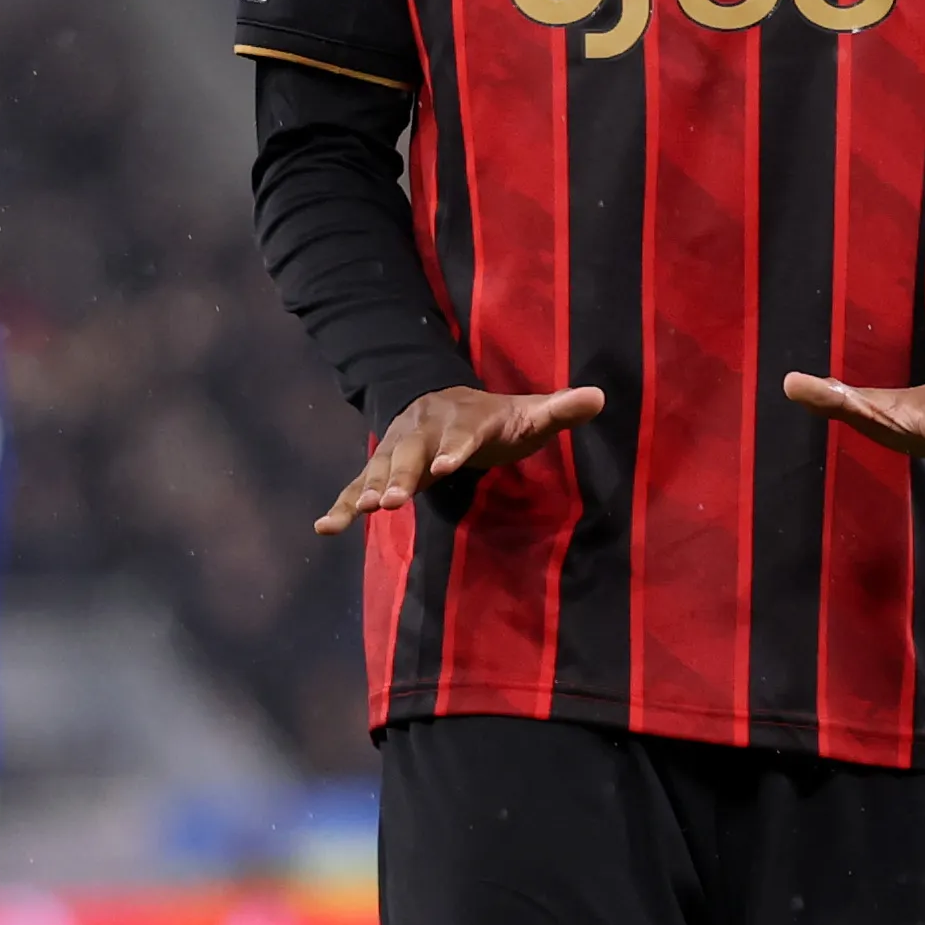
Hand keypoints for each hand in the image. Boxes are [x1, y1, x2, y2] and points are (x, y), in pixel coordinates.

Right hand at [318, 382, 606, 533]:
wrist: (446, 401)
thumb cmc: (496, 420)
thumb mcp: (530, 414)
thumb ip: (560, 411)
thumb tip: (599, 396)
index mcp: (463, 420)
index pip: (461, 435)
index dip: (454, 449)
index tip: (446, 467)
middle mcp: (424, 431)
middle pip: (410, 453)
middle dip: (399, 475)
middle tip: (391, 501)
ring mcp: (398, 450)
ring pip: (380, 469)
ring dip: (370, 490)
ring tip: (361, 512)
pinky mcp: (382, 469)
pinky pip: (358, 486)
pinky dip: (342, 505)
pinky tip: (325, 527)